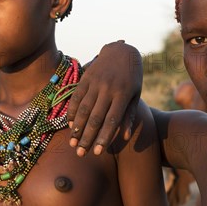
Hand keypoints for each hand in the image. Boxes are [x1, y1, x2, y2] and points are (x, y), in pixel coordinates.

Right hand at [67, 40, 142, 155]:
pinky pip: (76, 98)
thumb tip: (126, 137)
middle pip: (96, 118)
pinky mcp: (86, 78)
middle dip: (87, 137)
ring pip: (84, 109)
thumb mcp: (136, 95)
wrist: (122, 51)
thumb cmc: (133, 77)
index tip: (97, 152)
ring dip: (76, 128)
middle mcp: (108, 89)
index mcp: (123, 94)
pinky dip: (72, 112)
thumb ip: (130, 115)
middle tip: (80, 154)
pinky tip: (69, 125)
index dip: (104, 138)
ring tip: (73, 144)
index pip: (112, 121)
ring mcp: (96, 83)